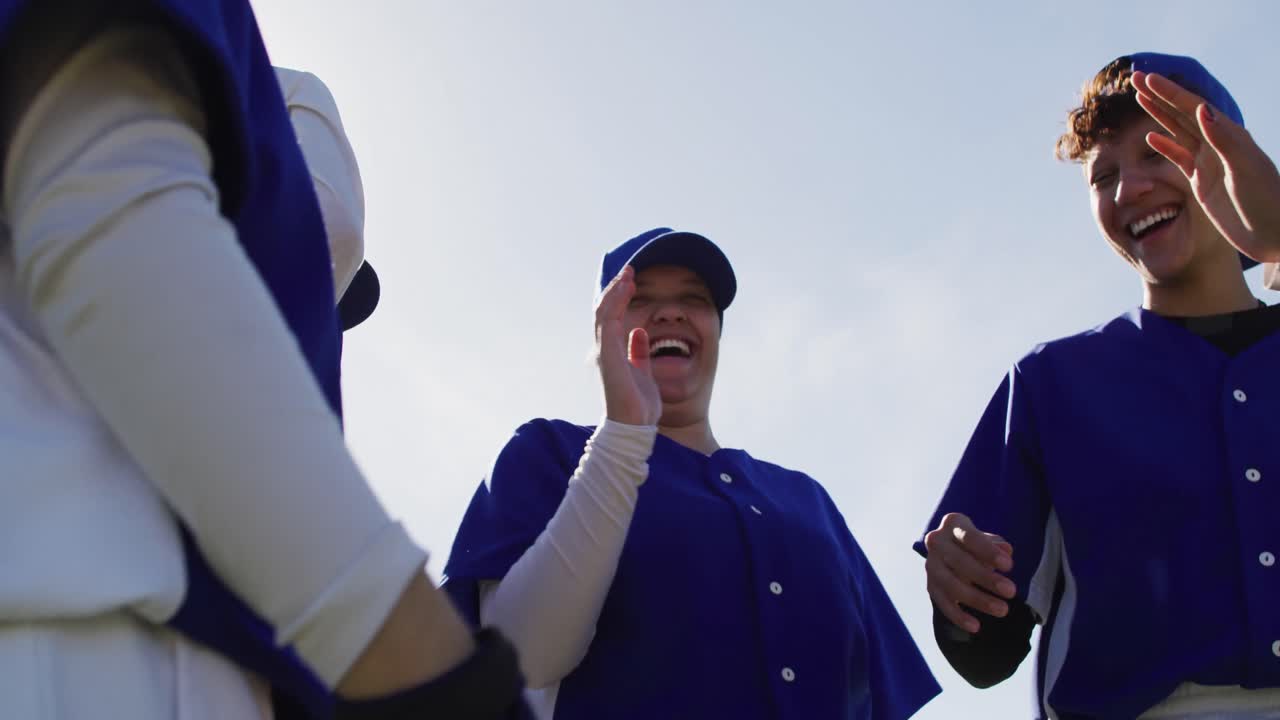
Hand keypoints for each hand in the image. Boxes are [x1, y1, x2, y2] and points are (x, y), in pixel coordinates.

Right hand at [594, 265, 661, 425]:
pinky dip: (616, 302)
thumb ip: (639, 352)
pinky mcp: (608, 355)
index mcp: (612, 352)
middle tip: (629, 270)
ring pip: (604, 312)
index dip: (620, 297)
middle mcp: (605, 349)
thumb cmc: (638, 405)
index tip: (632, 280)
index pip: (612, 318)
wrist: (634, 426)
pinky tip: (626, 289)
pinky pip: (608, 322)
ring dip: (615, 291)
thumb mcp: (644, 372)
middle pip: (605, 310)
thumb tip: (640, 332)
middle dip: (616, 288)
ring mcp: (604, 352)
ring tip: (628, 274)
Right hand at [923, 512, 1016, 633]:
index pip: (969, 538)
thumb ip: (997, 546)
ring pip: (950, 584)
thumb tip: (1005, 552)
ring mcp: (931, 564)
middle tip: (1011, 591)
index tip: (1009, 566)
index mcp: (953, 524)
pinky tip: (976, 626)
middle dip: (986, 578)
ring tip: (1003, 610)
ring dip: (977, 599)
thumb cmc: (979, 544)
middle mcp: (936, 541)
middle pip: (959, 562)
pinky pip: (942, 603)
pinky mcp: (930, 585)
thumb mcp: (990, 540)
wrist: (955, 550)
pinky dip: (958, 616)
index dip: (988, 552)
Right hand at [1133, 70, 1279, 264]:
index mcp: (1230, 136)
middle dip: (1159, 96)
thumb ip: (1223, 139)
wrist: (1272, 234)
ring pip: (1178, 132)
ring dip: (1159, 115)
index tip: (1148, 79)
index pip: (1195, 108)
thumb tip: (1202, 110)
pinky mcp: (1202, 183)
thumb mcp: (1245, 169)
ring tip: (1139, 99)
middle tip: (1135, 78)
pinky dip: (1164, 147)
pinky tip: (1150, 138)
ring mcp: (1209, 163)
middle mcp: (1218, 145)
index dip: (1170, 93)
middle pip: (1183, 114)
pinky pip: (1179, 159)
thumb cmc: (1265, 201)